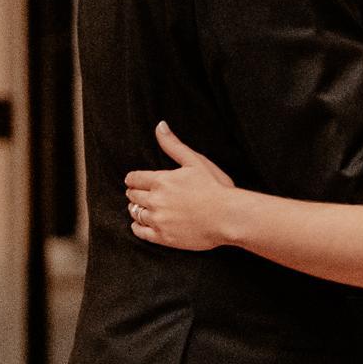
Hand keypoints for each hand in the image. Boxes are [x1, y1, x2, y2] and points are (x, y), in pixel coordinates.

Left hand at [126, 123, 241, 251]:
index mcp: (161, 181)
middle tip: (138, 193)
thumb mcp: (195, 161)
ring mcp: (158, 220)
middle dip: (134, 193)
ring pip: (135, 213)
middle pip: (133, 196)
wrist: (229, 217)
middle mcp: (155, 201)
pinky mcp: (163, 237)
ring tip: (140, 207)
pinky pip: (140, 232)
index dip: (133, 178)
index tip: (134, 180)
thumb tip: (160, 126)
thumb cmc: (216, 187)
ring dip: (135, 208)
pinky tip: (140, 224)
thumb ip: (173, 145)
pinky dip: (137, 227)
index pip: (134, 178)